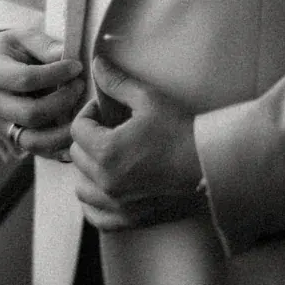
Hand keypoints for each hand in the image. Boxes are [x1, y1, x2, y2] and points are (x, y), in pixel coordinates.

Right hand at [0, 29, 85, 158]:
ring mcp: (2, 125)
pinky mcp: (13, 139)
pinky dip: (58, 148)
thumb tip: (68, 55)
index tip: (77, 66)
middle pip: (31, 114)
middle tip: (81, 85)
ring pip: (33, 140)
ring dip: (63, 131)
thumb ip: (44, 46)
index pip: (26, 79)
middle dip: (62, 101)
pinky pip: (37, 151)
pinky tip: (76, 136)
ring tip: (83, 113)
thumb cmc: (10, 50)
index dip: (55, 74)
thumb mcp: (23, 37)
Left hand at [68, 59, 204, 229]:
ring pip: (81, 187)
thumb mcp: (148, 99)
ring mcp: (117, 204)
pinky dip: (94, 202)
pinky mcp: (129, 219)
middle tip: (110, 130)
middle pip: (77, 156)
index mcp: (107, 151)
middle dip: (89, 139)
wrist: (208, 165)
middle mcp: (107, 181)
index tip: (106, 111)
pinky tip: (106, 187)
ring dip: (89, 170)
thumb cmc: (179, 130)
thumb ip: (117, 83)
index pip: (77, 129)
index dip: (90, 114)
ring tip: (109, 157)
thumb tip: (97, 64)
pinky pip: (95, 215)